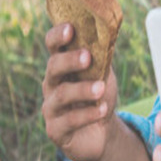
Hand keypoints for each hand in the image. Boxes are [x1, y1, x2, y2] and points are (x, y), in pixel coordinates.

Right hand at [41, 23, 118, 160]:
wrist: (101, 132)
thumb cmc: (99, 96)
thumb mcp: (104, 73)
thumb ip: (102, 55)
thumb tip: (109, 31)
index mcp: (62, 65)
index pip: (53, 45)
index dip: (58, 36)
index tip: (70, 28)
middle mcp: (51, 84)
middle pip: (53, 67)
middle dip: (70, 60)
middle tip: (88, 57)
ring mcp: (51, 107)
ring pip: (61, 95)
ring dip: (82, 90)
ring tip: (101, 88)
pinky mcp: (55, 130)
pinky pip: (69, 121)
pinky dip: (87, 114)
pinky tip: (102, 110)